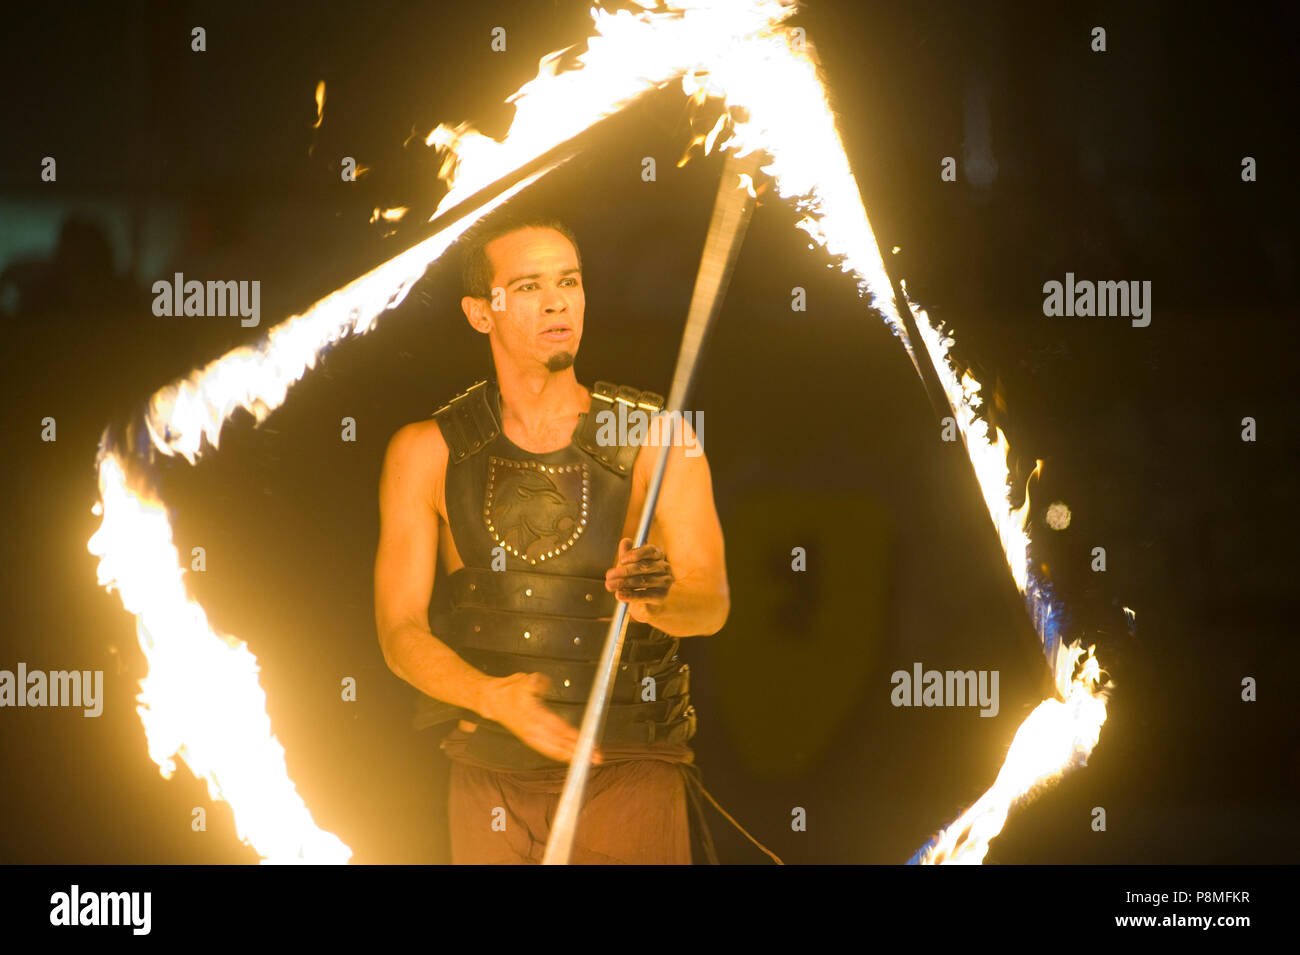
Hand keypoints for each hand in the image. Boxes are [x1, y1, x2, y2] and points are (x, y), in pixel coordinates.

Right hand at [478, 672, 602, 765]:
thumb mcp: (524, 680)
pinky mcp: (530, 739)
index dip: (576, 737)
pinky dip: (561, 755)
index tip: (590, 742)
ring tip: (588, 760)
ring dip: (572, 756)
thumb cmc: (510, 690)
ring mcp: (531, 737)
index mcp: (534, 716)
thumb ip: (538, 683)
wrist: (492, 700)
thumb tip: (546, 685)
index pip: (560, 729)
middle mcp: (533, 730)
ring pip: (555, 751)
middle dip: (579, 751)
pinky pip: (548, 750)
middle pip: (560, 744)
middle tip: (597, 757)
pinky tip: (570, 757)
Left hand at [604, 537, 673, 622]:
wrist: (646, 600)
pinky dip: (631, 595)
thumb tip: (626, 541)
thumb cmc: (638, 578)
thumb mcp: (630, 565)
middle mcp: (664, 567)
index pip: (650, 550)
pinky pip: (645, 595)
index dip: (636, 553)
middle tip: (608, 575)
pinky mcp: (662, 596)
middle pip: (644, 566)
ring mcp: (665, 582)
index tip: (622, 559)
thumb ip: (627, 554)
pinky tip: (619, 595)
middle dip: (624, 571)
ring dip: (623, 583)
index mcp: (658, 555)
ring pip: (643, 581)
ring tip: (609, 585)